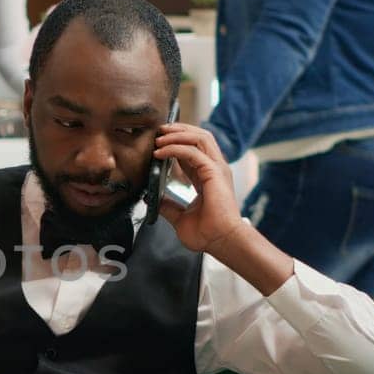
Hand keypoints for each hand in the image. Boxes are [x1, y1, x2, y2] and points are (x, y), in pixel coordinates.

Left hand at [154, 123, 295, 294]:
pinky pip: (192, 152)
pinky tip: (160, 152)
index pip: (194, 150)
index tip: (158, 142)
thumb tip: (152, 199)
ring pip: (199, 137)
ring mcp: (217, 169)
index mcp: (209, 177)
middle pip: (199, 136)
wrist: (221, 242)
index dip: (176, 142)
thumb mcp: (181, 218)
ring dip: (177, 134)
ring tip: (159, 138)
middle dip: (178, 130)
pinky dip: (175, 148)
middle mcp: (215, 169)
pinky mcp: (214, 172)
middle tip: (159, 131)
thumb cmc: (208, 234)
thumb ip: (169, 206)